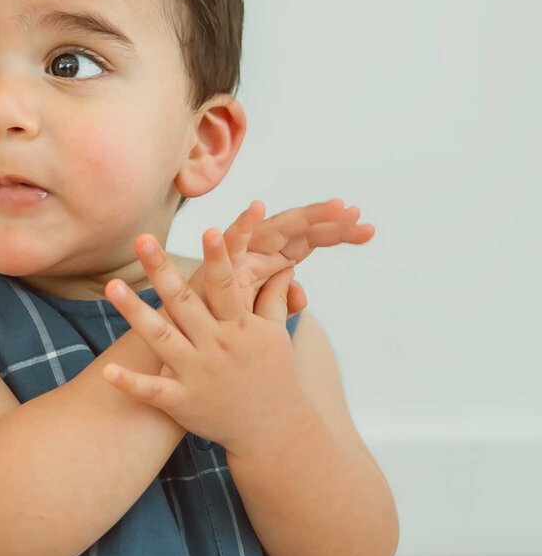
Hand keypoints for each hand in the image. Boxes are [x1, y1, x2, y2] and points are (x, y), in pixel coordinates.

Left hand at [102, 227, 307, 454]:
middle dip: (163, 271)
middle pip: (186, 303)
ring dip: (136, 313)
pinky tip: (107, 371)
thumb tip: (284, 264)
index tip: (209, 230)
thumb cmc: (274, 377)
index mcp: (240, 327)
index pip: (228, 287)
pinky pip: (152, 391)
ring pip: (162, 339)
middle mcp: (217, 347)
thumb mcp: (276, 335)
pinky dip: (130, 383)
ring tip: (112, 287)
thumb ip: (274, 297)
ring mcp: (198, 375)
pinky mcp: (183, 403)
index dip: (219, 259)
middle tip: (141, 239)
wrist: (273, 431)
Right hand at [173, 197, 373, 316]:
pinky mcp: (215, 264)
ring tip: (333, 208)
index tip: (368, 231)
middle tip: (358, 216)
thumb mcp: (261, 321)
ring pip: (273, 229)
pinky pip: (228, 241)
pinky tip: (258, 208)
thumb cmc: (221, 330)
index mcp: (271, 262)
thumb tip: (302, 293)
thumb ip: (282, 304)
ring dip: (303, 217)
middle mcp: (257, 252)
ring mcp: (238, 254)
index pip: (310, 242)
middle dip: (329, 222)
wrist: (187, 347)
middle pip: (299, 231)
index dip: (338, 234)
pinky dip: (240, 224)